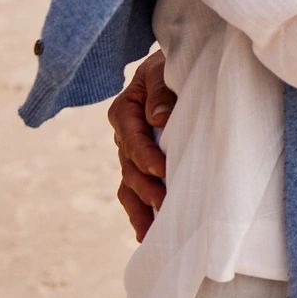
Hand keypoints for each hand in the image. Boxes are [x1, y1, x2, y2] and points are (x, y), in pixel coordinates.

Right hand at [109, 48, 174, 241]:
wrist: (173, 65)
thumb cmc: (170, 64)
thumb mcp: (163, 68)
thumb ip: (161, 88)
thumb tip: (157, 117)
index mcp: (124, 110)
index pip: (133, 139)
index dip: (146, 156)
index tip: (163, 170)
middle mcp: (123, 135)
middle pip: (129, 167)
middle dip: (146, 187)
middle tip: (164, 203)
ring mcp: (129, 152)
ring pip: (128, 185)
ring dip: (139, 208)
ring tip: (151, 233)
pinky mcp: (140, 163)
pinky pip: (134, 190)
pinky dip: (139, 211)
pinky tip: (148, 233)